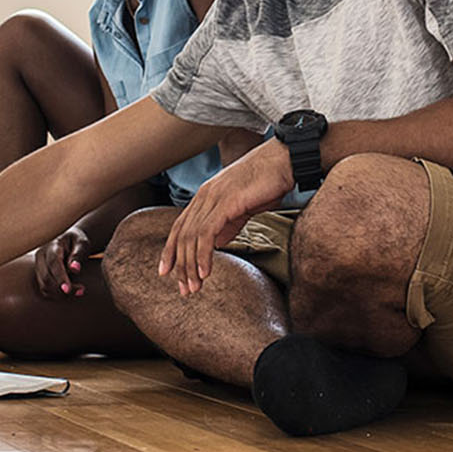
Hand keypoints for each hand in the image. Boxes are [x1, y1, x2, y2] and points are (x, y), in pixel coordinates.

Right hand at [34, 227, 92, 298]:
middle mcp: (42, 256)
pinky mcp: (40, 275)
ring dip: (60, 293)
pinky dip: (56, 295)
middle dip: (61, 288)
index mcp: (52, 246)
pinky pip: (45, 290)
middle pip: (46, 277)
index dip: (60, 277)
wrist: (70, 242)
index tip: (68, 289)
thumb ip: (78, 254)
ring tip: (79, 291)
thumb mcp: (82, 243)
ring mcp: (39, 267)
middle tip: (81, 290)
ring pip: (44, 285)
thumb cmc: (78, 242)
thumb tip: (75, 269)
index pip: (53, 262)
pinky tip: (70, 293)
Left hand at [160, 136, 292, 295]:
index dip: (171, 250)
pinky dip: (203, 255)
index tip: (168, 272)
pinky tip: (205, 272)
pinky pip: (207, 234)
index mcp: (206, 195)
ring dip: (190, 265)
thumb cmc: (268, 183)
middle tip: (184, 289)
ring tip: (194, 287)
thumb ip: (228, 225)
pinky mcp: (225, 202)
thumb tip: (216, 244)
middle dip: (180, 264)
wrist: (284, 161)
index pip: (181, 226)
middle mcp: (204, 196)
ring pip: (192, 237)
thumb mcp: (243, 207)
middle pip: (182, 234)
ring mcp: (213, 197)